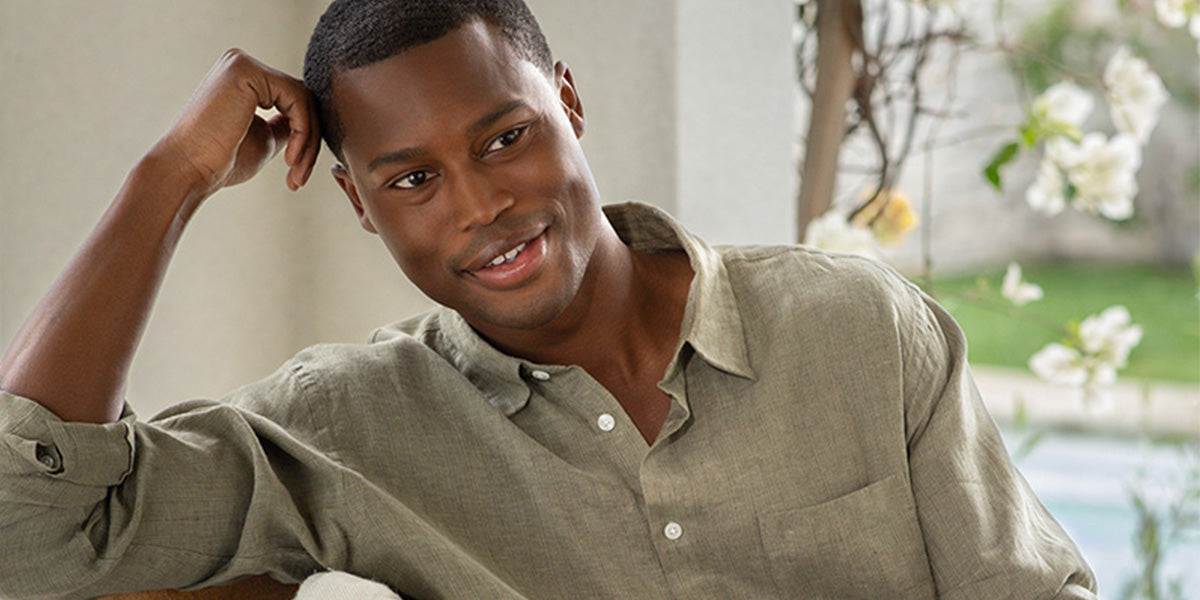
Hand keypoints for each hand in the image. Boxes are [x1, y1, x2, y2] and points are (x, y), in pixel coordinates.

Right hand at [151, 49, 320, 200]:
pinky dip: (302, 132)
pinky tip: (289, 158)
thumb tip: (312, 119)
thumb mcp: (264, 139)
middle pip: (301, 98)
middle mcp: (241, 64)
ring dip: (307, 142)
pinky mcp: (247, 72)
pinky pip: (297, 98)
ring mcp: (242, 65)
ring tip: (295, 173)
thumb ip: (286, 124)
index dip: (305, 138)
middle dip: (309, 142)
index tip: (298, 173)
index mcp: (243, 78)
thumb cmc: (219, 161)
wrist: (188, 169)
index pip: (294, 100)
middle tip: (299, 178)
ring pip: (303, 100)